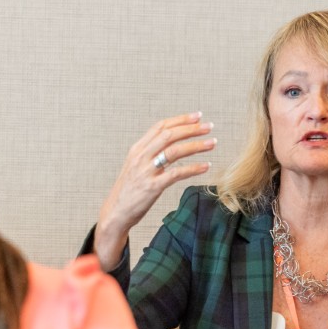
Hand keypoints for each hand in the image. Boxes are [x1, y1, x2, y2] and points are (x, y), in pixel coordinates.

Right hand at [94, 112, 215, 270]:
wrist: (115, 212)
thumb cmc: (129, 189)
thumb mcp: (135, 165)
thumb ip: (150, 152)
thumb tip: (170, 141)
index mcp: (137, 149)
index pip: (161, 126)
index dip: (181, 119)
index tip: (198, 116)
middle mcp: (141, 157)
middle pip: (169, 135)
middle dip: (191, 129)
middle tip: (209, 126)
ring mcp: (146, 172)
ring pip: (174, 151)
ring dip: (196, 145)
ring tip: (212, 143)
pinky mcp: (152, 187)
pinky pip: (176, 174)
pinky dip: (193, 168)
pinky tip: (206, 166)